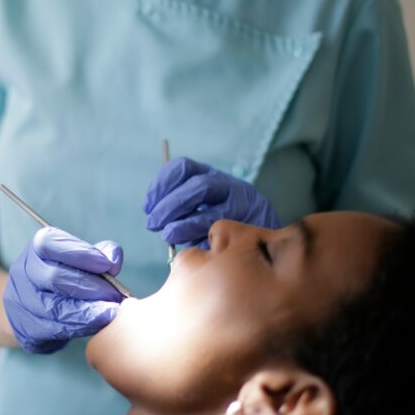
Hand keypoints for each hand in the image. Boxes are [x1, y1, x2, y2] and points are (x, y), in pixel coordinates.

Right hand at [4, 227, 123, 353]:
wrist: (35, 309)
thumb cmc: (66, 277)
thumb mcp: (82, 259)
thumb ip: (101, 254)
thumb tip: (113, 260)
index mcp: (37, 248)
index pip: (51, 244)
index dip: (80, 253)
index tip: (106, 264)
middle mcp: (23, 271)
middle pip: (54, 278)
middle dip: (89, 287)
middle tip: (113, 294)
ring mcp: (20, 301)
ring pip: (54, 308)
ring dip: (86, 312)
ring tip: (109, 312)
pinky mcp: (25, 328)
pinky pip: (53, 329)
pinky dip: (79, 327)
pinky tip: (97, 325)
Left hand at [144, 157, 281, 247]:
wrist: (267, 246)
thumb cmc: (223, 230)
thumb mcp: (201, 213)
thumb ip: (181, 211)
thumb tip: (155, 220)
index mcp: (210, 176)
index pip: (183, 168)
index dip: (162, 184)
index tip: (148, 205)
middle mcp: (228, 185)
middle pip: (197, 186)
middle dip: (170, 204)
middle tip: (153, 223)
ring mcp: (242, 204)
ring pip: (211, 210)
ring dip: (183, 223)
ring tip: (168, 235)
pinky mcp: (250, 225)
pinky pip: (222, 230)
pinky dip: (201, 237)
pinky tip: (193, 246)